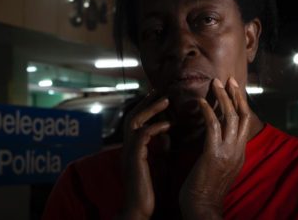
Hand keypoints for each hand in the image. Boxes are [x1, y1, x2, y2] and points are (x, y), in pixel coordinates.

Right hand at [119, 91, 170, 219]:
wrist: (139, 210)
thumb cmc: (149, 190)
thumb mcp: (157, 163)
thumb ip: (160, 148)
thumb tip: (169, 134)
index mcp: (133, 148)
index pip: (137, 120)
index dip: (147, 107)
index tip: (160, 96)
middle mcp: (127, 147)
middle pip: (132, 115)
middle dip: (146, 101)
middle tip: (160, 89)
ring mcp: (129, 152)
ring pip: (134, 121)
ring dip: (150, 109)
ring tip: (166, 100)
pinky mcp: (134, 159)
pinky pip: (142, 136)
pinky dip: (156, 127)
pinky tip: (169, 125)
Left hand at [179, 77, 251, 218]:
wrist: (202, 206)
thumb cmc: (204, 187)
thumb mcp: (219, 165)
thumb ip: (221, 149)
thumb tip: (214, 133)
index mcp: (239, 153)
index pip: (244, 123)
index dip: (240, 104)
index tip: (234, 89)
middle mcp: (238, 151)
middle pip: (242, 116)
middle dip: (236, 96)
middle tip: (229, 79)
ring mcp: (228, 152)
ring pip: (230, 118)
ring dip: (223, 98)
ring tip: (215, 83)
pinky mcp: (214, 154)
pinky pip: (213, 127)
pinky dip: (208, 111)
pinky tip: (201, 101)